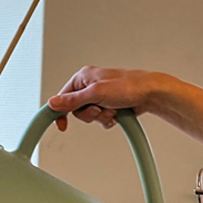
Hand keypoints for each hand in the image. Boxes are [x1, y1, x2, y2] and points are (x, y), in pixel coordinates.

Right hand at [47, 67, 168, 131]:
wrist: (151, 93)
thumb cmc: (128, 86)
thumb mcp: (96, 93)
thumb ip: (72, 100)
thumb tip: (52, 103)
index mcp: (83, 77)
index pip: (63, 96)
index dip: (61, 112)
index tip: (62, 126)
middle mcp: (90, 85)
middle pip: (77, 110)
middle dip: (90, 114)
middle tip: (100, 110)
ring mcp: (100, 96)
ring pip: (89, 116)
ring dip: (101, 117)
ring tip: (112, 110)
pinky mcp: (109, 105)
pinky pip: (101, 119)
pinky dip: (108, 119)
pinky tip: (117, 114)